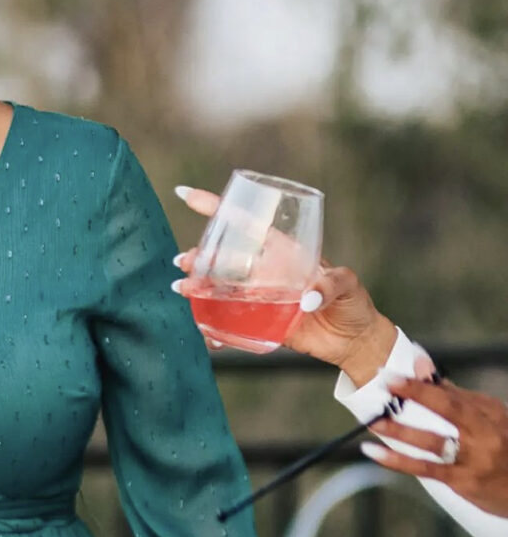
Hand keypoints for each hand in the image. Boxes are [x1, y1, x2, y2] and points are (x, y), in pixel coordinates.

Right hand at [172, 187, 396, 383]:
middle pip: (224, 257)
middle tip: (184, 262)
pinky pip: (230, 321)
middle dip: (199, 255)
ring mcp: (259, 296)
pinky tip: (201, 325)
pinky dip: (213, 324)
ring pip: (220, 286)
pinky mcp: (259, 323)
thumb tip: (307, 299)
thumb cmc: (353, 303)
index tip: (186, 196)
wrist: (353, 340)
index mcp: (282, 251)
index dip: (217, 208)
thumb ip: (329, 285)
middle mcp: (265, 270)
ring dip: (198, 285)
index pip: (246, 223)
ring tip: (183, 288)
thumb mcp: (347, 284)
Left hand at [361, 370, 507, 516]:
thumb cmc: (502, 446)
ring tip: (372, 421)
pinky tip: (374, 452)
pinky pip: (425, 468)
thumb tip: (420, 363)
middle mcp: (485, 433)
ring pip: (433, 441)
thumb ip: (452, 394)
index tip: (389, 372)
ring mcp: (474, 458)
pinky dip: (397, 460)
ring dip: (400, 430)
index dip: (419, 383)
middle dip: (416, 392)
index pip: (451, 393)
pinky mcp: (463, 481)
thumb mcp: (488, 418)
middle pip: (449, 408)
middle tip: (385, 380)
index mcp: (489, 412)